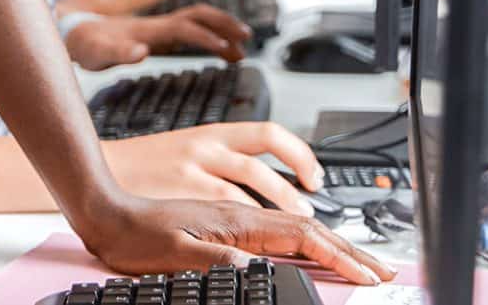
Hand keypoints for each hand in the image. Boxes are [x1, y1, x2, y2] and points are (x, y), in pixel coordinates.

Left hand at [66, 7, 248, 69]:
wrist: (74, 32)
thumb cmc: (87, 45)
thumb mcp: (98, 53)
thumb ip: (119, 51)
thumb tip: (141, 52)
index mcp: (148, 29)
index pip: (185, 28)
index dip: (207, 37)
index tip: (227, 50)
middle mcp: (157, 25)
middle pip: (198, 16)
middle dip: (224, 24)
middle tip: (247, 39)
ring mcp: (158, 28)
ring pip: (197, 21)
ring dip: (221, 29)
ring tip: (241, 48)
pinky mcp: (156, 34)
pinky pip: (190, 30)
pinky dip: (208, 36)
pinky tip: (217, 50)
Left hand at [74, 192, 392, 286]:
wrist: (102, 210)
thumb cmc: (131, 233)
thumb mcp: (172, 254)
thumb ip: (213, 260)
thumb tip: (253, 269)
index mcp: (234, 222)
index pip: (301, 238)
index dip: (338, 257)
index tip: (368, 276)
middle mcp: (239, 216)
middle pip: (307, 230)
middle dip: (349, 251)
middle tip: (384, 271)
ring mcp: (232, 219)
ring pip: (295, 230)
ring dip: (332, 244)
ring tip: (360, 260)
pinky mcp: (223, 225)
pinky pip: (275, 233)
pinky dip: (303, 241)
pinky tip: (308, 249)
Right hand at [106, 122, 323, 211]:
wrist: (97, 182)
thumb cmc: (143, 176)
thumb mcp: (189, 160)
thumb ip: (225, 174)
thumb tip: (266, 196)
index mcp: (214, 138)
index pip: (269, 135)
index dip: (300, 153)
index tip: (317, 177)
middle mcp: (209, 147)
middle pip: (268, 142)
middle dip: (299, 168)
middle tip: (314, 200)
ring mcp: (196, 167)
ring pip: (252, 174)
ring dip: (282, 196)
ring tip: (299, 222)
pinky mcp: (183, 190)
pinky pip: (225, 202)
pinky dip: (247, 216)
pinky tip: (259, 233)